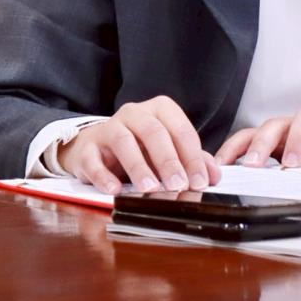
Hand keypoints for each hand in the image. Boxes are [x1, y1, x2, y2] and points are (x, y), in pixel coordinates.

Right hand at [60, 94, 221, 194]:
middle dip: (168, 160)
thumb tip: (213, 175)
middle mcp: (134, 113)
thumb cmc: (139, 148)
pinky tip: (115, 190)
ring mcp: (108, 128)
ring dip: (138, 166)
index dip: (192, 157)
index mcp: (159, 110)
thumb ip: (191, 160)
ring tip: (149, 187)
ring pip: (124, 141)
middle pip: (154, 132)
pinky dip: (104, 176)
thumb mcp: (167, 151)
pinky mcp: (87, 148)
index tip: (200, 181)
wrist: (96, 148)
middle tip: (178, 185)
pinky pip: (94, 160)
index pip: (180, 130)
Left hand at [215, 102, 300, 168]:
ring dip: (297, 139)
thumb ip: (281, 172)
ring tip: (293, 164)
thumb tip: (249, 195)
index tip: (219, 167)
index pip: (252, 134)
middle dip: (261, 143)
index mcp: (287, 135)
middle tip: (253, 165)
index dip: (234, 148)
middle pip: (276, 123)